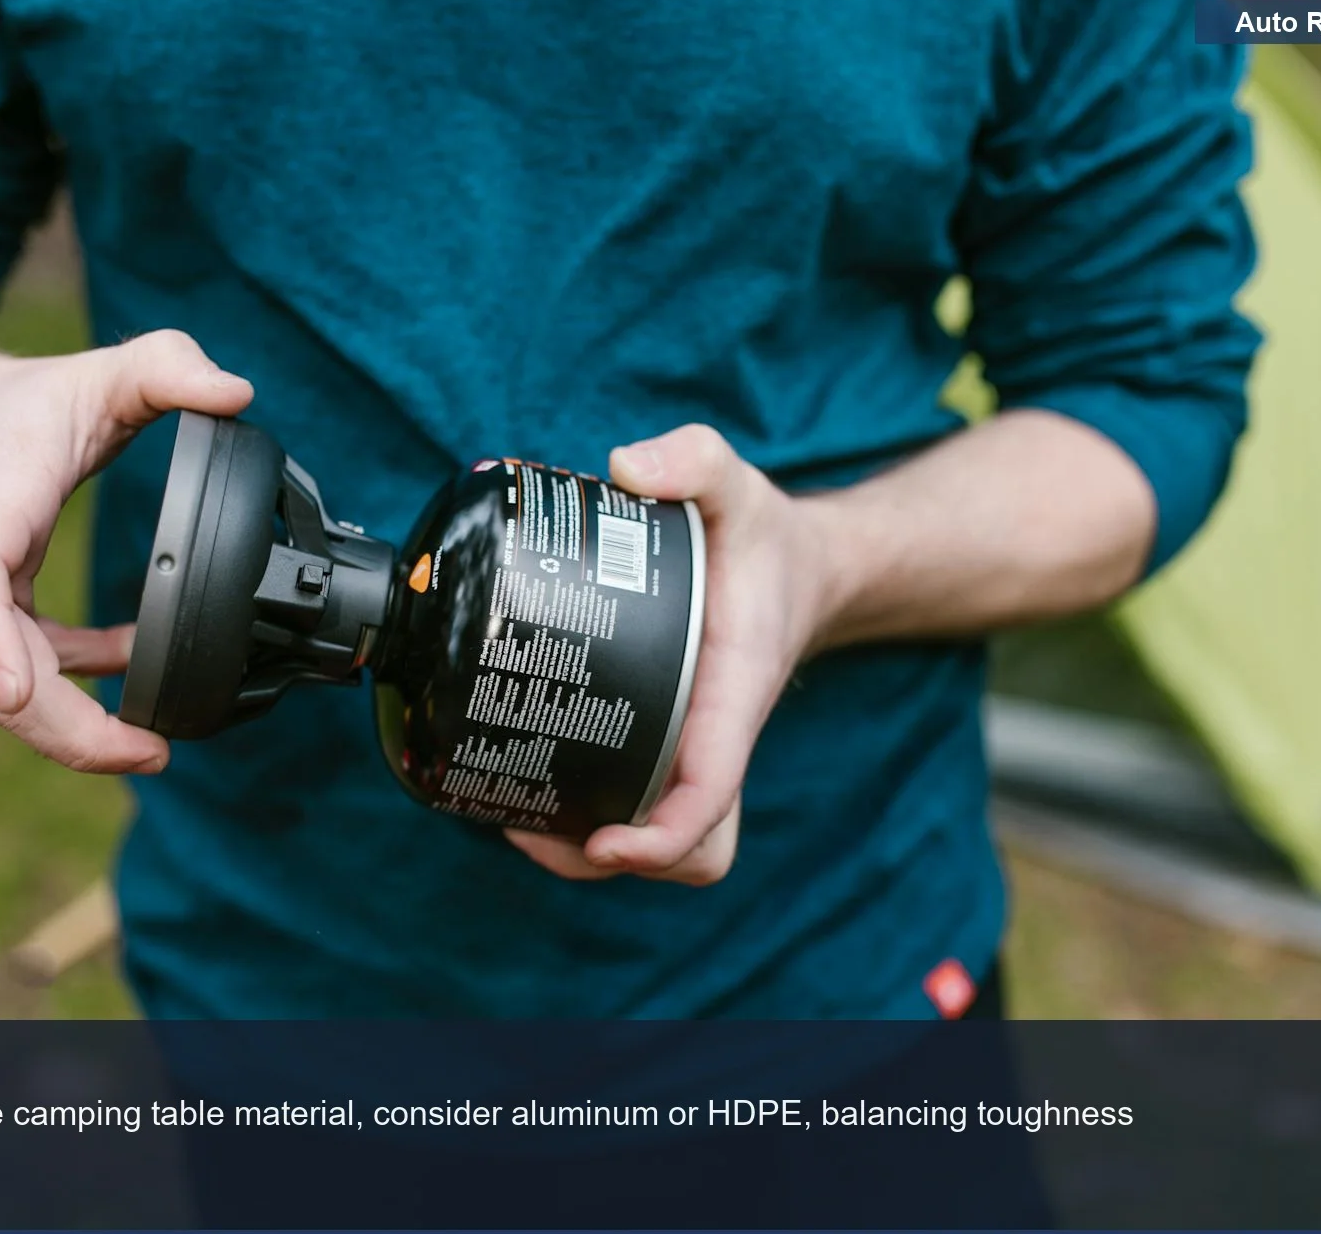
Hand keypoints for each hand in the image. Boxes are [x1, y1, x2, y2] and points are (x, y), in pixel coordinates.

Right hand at [0, 328, 252, 773]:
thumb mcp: (87, 372)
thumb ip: (166, 367)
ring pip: (1, 689)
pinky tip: (127, 666)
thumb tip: (237, 393)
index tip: (16, 692)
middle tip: (150, 754)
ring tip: (151, 743)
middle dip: (65, 729)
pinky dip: (70, 682)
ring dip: (74, 722)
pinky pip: (14, 675)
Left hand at [505, 425, 834, 884]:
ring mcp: (696, 751)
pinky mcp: (671, 746)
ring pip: (667, 845)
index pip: (710, 791)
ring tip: (516, 821)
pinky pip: (644, 811)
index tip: (603, 841)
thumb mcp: (736, 481)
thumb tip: (626, 466)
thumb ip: (694, 458)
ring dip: (594, 856)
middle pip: (691, 850)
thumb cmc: (765, 537)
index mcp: (736, 692)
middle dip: (617, 862)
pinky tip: (532, 790)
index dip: (660, 836)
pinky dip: (595, 823)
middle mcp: (718, 738)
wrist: (804, 568)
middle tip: (531, 827)